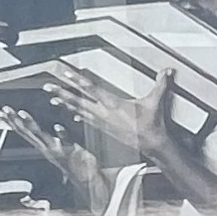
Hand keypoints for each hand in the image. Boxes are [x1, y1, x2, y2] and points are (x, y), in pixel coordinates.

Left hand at [58, 58, 175, 173]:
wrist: (151, 144)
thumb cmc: (151, 124)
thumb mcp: (155, 101)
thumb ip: (160, 84)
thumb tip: (166, 71)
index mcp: (114, 105)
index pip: (92, 90)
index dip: (79, 81)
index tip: (67, 75)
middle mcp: (104, 113)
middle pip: (79, 100)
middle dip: (63, 93)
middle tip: (49, 87)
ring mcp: (103, 122)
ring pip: (80, 110)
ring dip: (66, 104)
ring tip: (54, 98)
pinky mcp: (105, 129)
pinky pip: (88, 120)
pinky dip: (79, 114)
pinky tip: (73, 113)